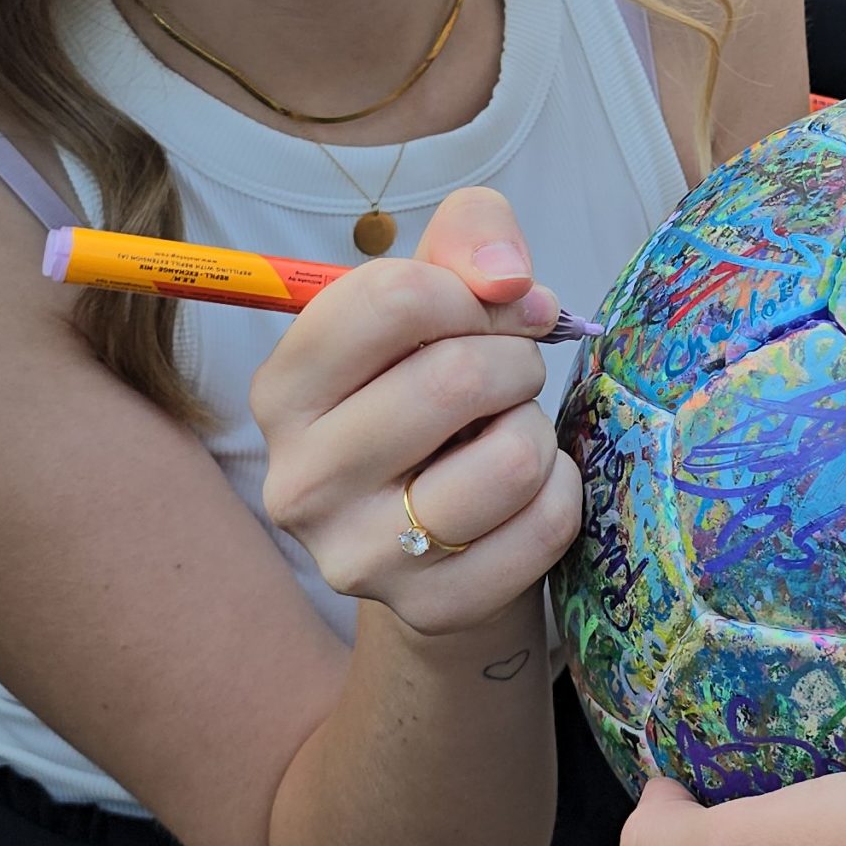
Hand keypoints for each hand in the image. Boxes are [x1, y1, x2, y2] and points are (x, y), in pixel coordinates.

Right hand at [252, 188, 579, 637]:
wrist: (447, 536)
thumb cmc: (439, 392)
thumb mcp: (442, 296)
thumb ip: (472, 236)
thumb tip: (510, 279)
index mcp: (283, 389)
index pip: (393, 299)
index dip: (471, 292)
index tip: (492, 309)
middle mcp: (300, 479)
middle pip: (455, 379)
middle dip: (515, 360)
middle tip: (509, 377)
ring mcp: (358, 557)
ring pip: (509, 459)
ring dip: (535, 429)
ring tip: (509, 434)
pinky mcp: (430, 609)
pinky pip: (546, 523)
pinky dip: (562, 490)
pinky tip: (528, 491)